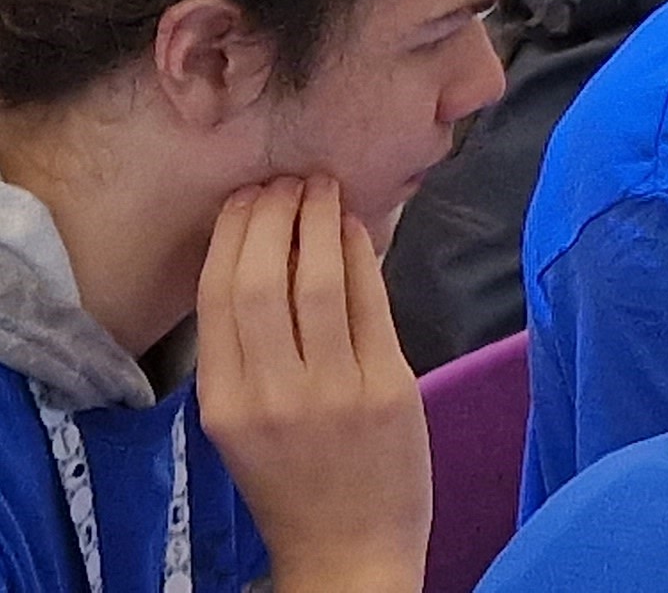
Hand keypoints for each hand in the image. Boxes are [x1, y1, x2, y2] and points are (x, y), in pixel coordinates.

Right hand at [195, 175, 427, 592]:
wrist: (349, 548)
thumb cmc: (294, 479)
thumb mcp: (244, 421)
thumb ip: (250, 351)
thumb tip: (267, 253)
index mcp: (225, 403)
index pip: (218, 298)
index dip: (232, 236)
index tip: (245, 197)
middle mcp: (271, 393)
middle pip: (262, 279)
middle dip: (273, 216)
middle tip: (285, 180)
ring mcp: (332, 389)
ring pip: (318, 281)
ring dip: (320, 221)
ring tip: (322, 187)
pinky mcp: (387, 385)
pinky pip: (370, 302)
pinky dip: (362, 254)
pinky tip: (357, 227)